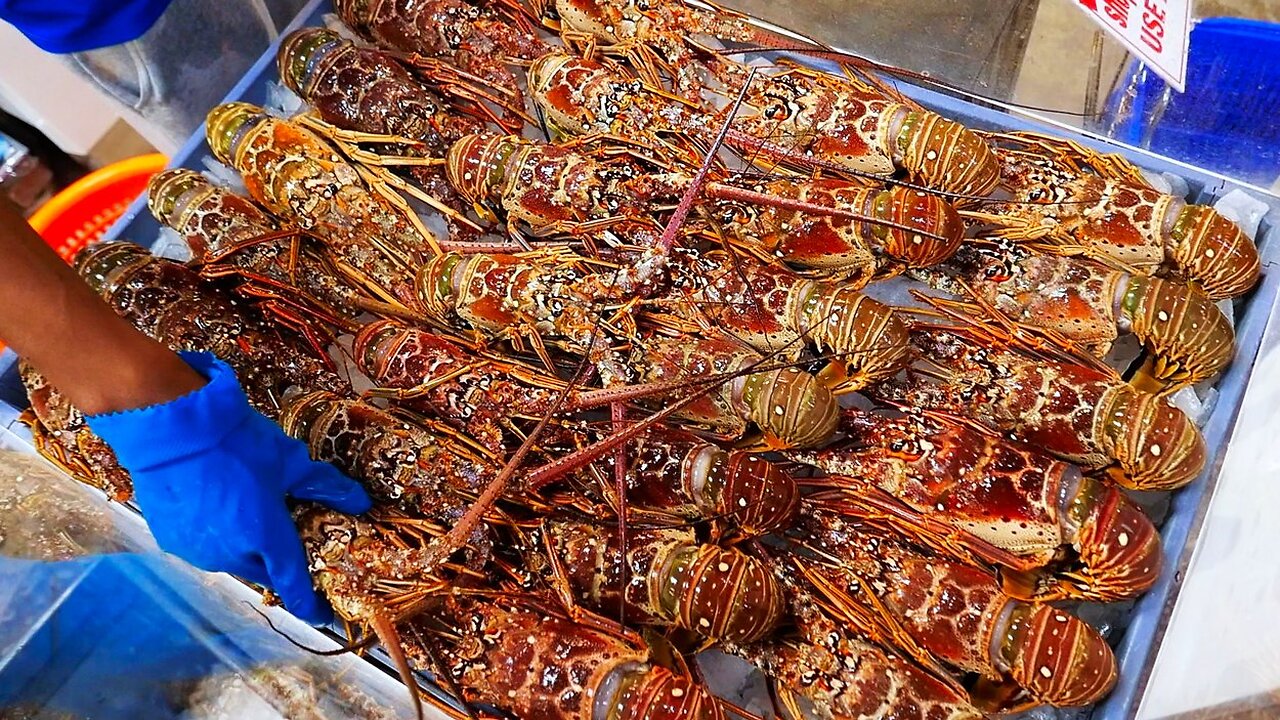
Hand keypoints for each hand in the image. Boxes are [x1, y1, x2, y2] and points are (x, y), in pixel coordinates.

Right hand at [86, 351, 371, 623]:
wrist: (172, 428)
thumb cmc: (236, 444)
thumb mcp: (289, 462)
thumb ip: (325, 485)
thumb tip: (359, 501)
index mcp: (266, 539)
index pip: (294, 585)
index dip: (310, 605)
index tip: (323, 617)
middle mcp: (231, 555)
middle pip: (264, 571)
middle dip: (278, 562)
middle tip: (287, 537)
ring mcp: (196, 551)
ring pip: (232, 560)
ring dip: (245, 547)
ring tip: (249, 513)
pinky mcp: (171, 540)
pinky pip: (203, 548)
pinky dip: (216, 536)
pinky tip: (219, 508)